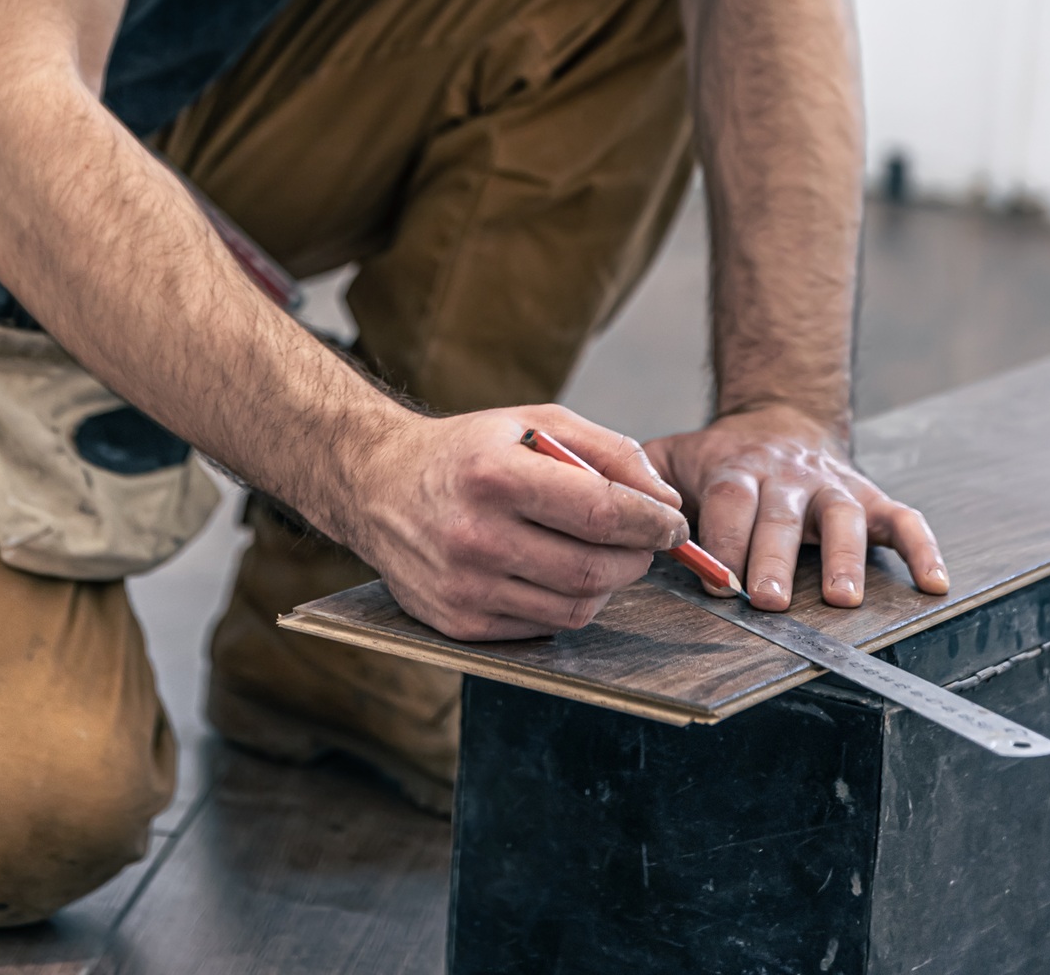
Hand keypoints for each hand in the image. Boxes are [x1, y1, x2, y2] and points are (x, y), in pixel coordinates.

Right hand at [354, 403, 688, 641]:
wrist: (377, 486)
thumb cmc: (466, 452)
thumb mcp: (533, 422)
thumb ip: (608, 451)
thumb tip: (665, 502)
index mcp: (495, 474)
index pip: (601, 512)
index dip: (651, 523)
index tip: (672, 523)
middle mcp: (475, 535)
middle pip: (594, 569)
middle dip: (636, 557)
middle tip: (643, 540)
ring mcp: (464, 587)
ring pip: (575, 607)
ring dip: (607, 584)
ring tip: (601, 554)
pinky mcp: (458, 624)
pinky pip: (543, 627)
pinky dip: (567, 603)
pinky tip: (556, 572)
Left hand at [644, 403, 949, 608]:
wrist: (778, 418)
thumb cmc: (717, 459)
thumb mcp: (670, 456)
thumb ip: (641, 481)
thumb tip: (615, 510)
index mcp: (736, 468)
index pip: (729, 502)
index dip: (721, 539)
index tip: (714, 580)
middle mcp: (786, 476)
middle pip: (781, 515)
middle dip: (773, 558)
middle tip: (765, 600)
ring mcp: (831, 486)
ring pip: (843, 516)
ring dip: (843, 557)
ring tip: (840, 598)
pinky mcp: (870, 496)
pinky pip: (903, 519)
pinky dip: (922, 548)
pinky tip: (933, 582)